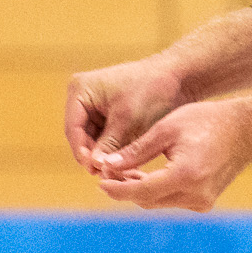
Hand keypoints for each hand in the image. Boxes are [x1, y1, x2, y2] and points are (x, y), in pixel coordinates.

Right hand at [65, 57, 185, 172]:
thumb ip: (109, 144)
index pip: (73, 128)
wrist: (178, 77)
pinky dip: (113, 149)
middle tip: (106, 175)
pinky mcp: (109, 114)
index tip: (94, 169)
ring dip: (104, 155)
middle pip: (81, 135)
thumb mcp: (127, 119)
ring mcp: (96, 106)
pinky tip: (124, 164)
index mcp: (80, 90)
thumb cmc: (152, 90)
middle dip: (93, 155)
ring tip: (116, 172)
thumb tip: (95, 167)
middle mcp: (83, 97)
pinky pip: (105, 136)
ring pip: (93, 139)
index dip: (82, 151)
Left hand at [94, 88, 251, 211]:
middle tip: (108, 172)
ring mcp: (202, 201)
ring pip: (159, 202)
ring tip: (124, 170)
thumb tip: (107, 165)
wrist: (246, 131)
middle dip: (126, 188)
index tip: (100, 181)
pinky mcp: (205, 202)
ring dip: (140, 189)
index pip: (141, 190)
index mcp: (185, 175)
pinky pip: (172, 200)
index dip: (117, 188)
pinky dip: (156, 190)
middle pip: (148, 200)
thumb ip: (137, 150)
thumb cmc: (207, 121)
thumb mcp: (167, 128)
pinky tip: (145, 174)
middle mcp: (195, 194)